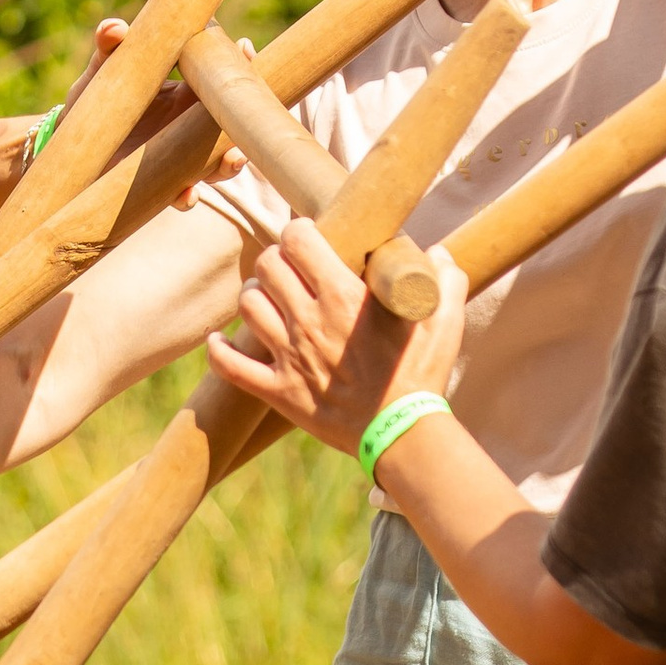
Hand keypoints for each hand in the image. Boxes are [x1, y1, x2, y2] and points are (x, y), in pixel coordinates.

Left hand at [50, 18, 242, 203]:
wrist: (70, 150)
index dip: (238, 64)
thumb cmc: (92, 102)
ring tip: (233, 159)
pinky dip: (186, 196)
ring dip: (228, 163)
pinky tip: (186, 193)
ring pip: (216, 163)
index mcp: (184, 94)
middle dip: (247, 121)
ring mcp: (178, 159)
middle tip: (252, 110)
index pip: (220, 78)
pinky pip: (181, 195)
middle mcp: (189, 128)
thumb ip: (108, 48)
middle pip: (231, 125)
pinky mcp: (159, 188)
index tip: (245, 48)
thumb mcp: (101, 72)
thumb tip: (114, 28)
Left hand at [208, 223, 468, 460]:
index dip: (299, 231)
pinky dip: (219, 350)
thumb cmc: (423, 375)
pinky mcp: (279, 392)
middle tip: (289, 269)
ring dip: (254, 296)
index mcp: (343, 297)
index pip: (298, 239)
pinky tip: (221, 341)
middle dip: (277, 259)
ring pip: (248, 306)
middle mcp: (309, 322)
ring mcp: (289, 358)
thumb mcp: (444, 321)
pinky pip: (230, 367)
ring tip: (267, 299)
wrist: (403, 433)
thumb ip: (446, 280)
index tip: (308, 237)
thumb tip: (440, 256)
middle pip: (268, 266)